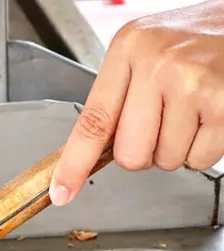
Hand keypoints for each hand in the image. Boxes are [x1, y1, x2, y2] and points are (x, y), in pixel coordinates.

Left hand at [49, 0, 223, 205]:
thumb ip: (117, 96)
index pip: (93, 121)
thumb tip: (88, 155)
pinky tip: (209, 116)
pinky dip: (204, 148)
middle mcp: (158, 64)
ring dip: (177, 148)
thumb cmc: (194, 40)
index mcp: (129, 49)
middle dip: (144, 151)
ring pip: (166, 160)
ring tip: (191, 111)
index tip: (60, 192)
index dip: (74, 164)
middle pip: (129, 155)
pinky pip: (199, 160)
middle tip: (163, 120)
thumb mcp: (144, 52)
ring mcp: (193, 85)